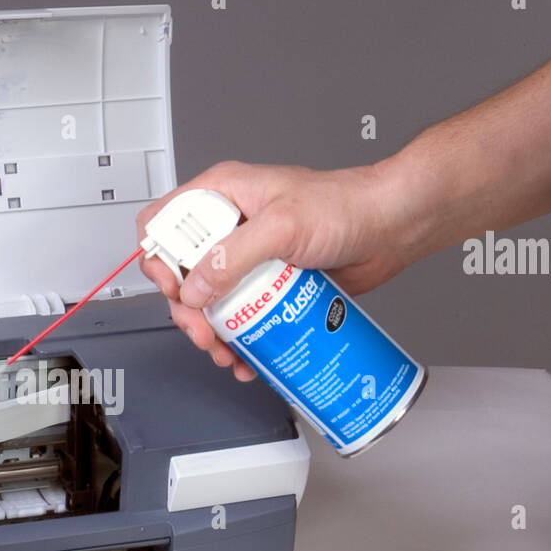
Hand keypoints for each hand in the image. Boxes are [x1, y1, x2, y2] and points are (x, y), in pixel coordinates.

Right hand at [135, 160, 408, 380]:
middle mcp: (230, 226)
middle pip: (181, 272)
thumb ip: (232, 255)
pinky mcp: (267, 285)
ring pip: (208, 301)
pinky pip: (239, 316)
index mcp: (223, 195)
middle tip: (204, 330)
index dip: (159, 259)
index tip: (176, 289)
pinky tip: (245, 355)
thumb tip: (195, 288)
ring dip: (210, 332)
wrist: (390, 227)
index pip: (164, 223)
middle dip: (186, 309)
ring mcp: (248, 258)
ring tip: (225, 350)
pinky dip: (237, 341)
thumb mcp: (282, 225)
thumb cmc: (346, 206)